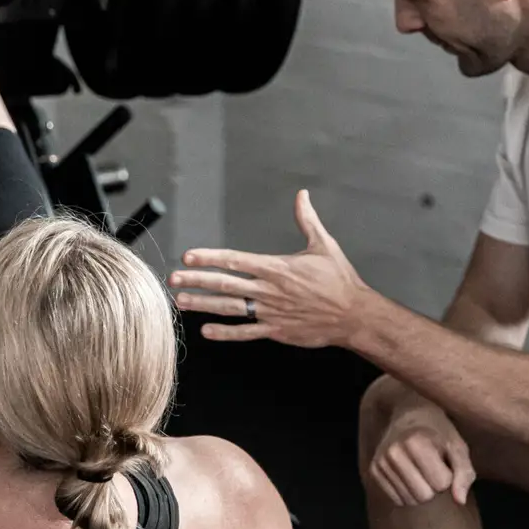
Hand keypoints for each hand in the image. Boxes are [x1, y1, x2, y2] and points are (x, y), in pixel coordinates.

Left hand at [170, 190, 369, 347]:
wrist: (354, 315)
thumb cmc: (340, 280)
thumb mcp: (324, 245)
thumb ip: (307, 220)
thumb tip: (302, 195)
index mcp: (277, 268)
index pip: (236, 260)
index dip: (210, 257)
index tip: (189, 255)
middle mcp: (270, 290)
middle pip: (226, 284)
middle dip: (197, 280)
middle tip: (174, 278)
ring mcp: (271, 312)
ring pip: (230, 308)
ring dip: (204, 304)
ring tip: (182, 301)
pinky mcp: (277, 330)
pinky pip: (246, 332)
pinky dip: (226, 332)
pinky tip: (207, 331)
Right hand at [370, 403, 475, 507]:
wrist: (408, 414)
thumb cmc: (438, 433)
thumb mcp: (457, 447)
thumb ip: (464, 473)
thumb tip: (460, 501)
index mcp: (417, 442)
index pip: (441, 484)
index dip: (447, 475)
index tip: (443, 461)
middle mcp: (394, 452)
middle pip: (424, 496)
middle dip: (433, 486)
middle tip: (432, 468)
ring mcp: (381, 462)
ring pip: (410, 501)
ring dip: (420, 490)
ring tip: (420, 469)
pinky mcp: (374, 470)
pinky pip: (397, 500)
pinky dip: (407, 492)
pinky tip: (409, 473)